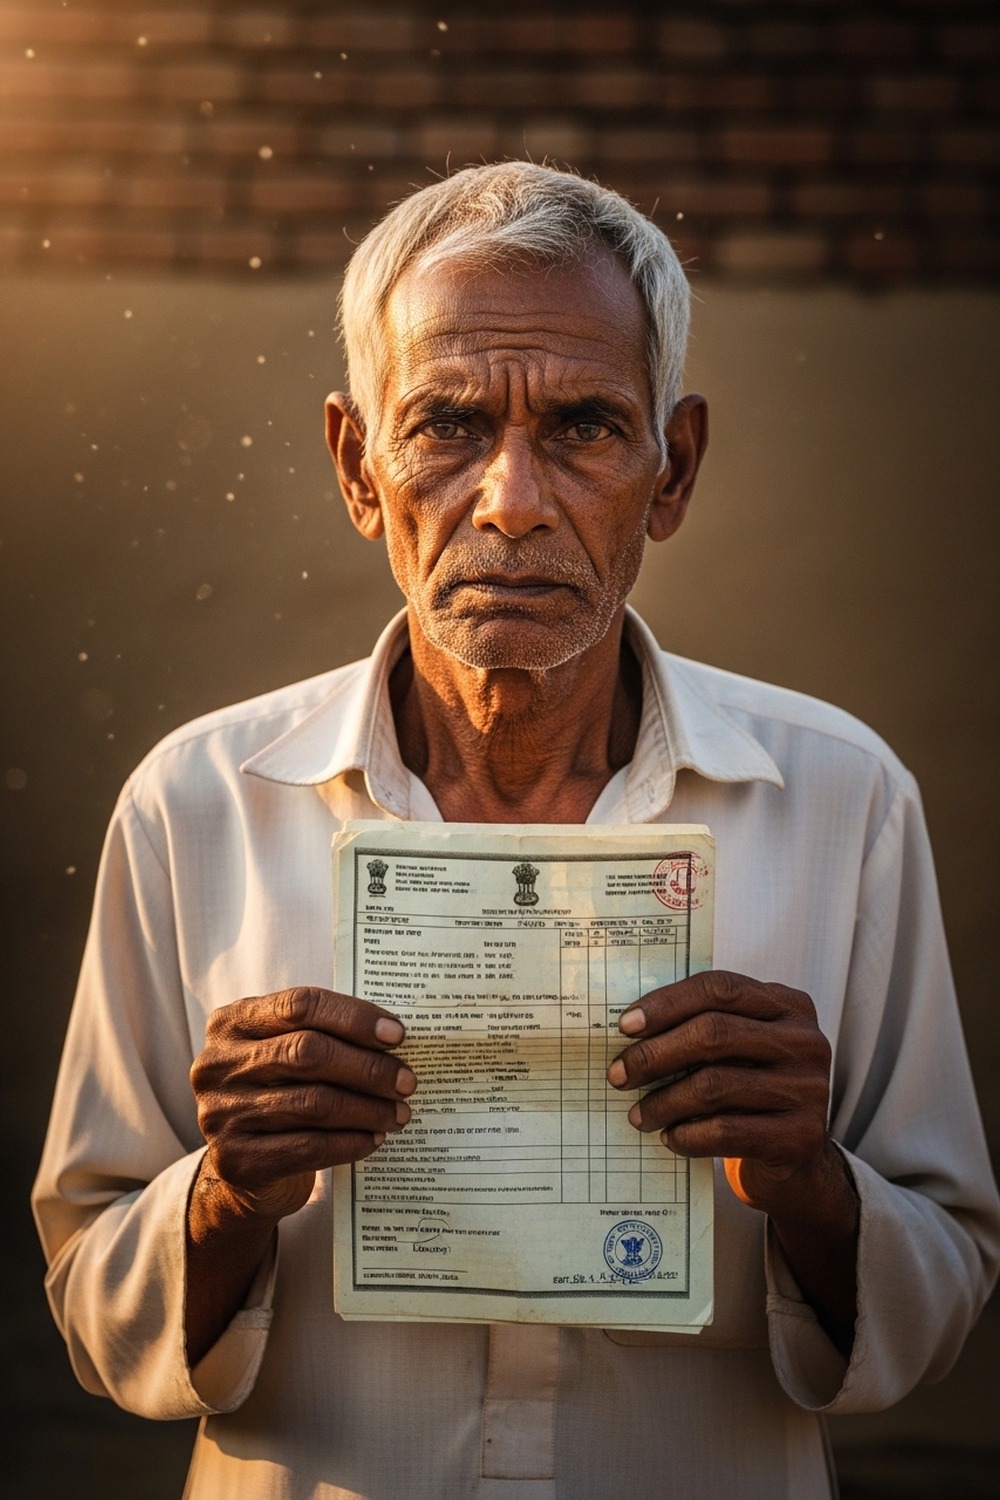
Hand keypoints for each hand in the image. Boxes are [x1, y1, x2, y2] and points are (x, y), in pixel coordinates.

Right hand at [190, 986, 414, 1222]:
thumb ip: (323, 1036)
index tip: (398, 1034)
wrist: (241, 1168)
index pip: (301, 1005)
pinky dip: (350, 1142)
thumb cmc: (277, 1094)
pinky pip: (308, 1147)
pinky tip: (374, 1138)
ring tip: (398, 1113)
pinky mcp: (235, 1160)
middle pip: (307, 1052)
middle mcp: (218, 1064)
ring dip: (367, 1109)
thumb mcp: (285, 1054)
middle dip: (367, 1067)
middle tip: (406, 1081)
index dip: (354, 1017)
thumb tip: (393, 1038)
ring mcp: (221, 1114)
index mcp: (233, 1022)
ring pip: (313, 1103)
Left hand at [606, 970, 833, 1213]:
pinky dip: (687, 1135)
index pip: (720, 988)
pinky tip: (670, 1137)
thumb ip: (703, 1029)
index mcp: (789, 1005)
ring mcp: (809, 1090)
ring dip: (663, 1102)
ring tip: (639, 1115)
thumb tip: (630, 1028)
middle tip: (619, 1074)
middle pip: (714, 1033)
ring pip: (714, 1085)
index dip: (667, 1003)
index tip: (625, 1026)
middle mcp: (805, 1042)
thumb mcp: (740, 1050)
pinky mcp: (800, 1137)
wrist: (798, 1161)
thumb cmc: (753, 1093)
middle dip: (655, 1054)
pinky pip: (726, 1131)